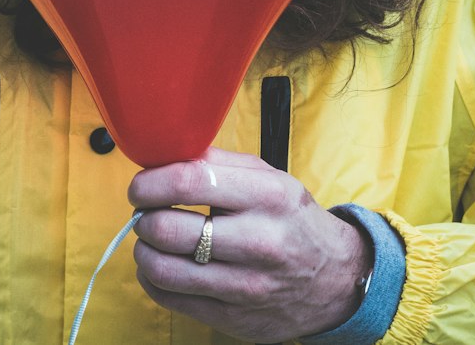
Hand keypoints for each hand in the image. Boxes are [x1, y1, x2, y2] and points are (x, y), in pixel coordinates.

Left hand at [128, 146, 371, 342]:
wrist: (335, 278)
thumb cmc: (291, 219)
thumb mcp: (268, 178)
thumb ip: (218, 163)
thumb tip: (165, 155)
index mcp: (266, 196)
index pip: (188, 182)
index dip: (150, 183)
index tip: (139, 186)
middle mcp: (258, 241)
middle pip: (170, 229)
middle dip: (144, 218)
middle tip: (145, 212)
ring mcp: (246, 286)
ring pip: (165, 270)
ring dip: (144, 251)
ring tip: (150, 239)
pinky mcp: (234, 319)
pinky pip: (173, 300)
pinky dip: (154, 280)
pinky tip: (161, 266)